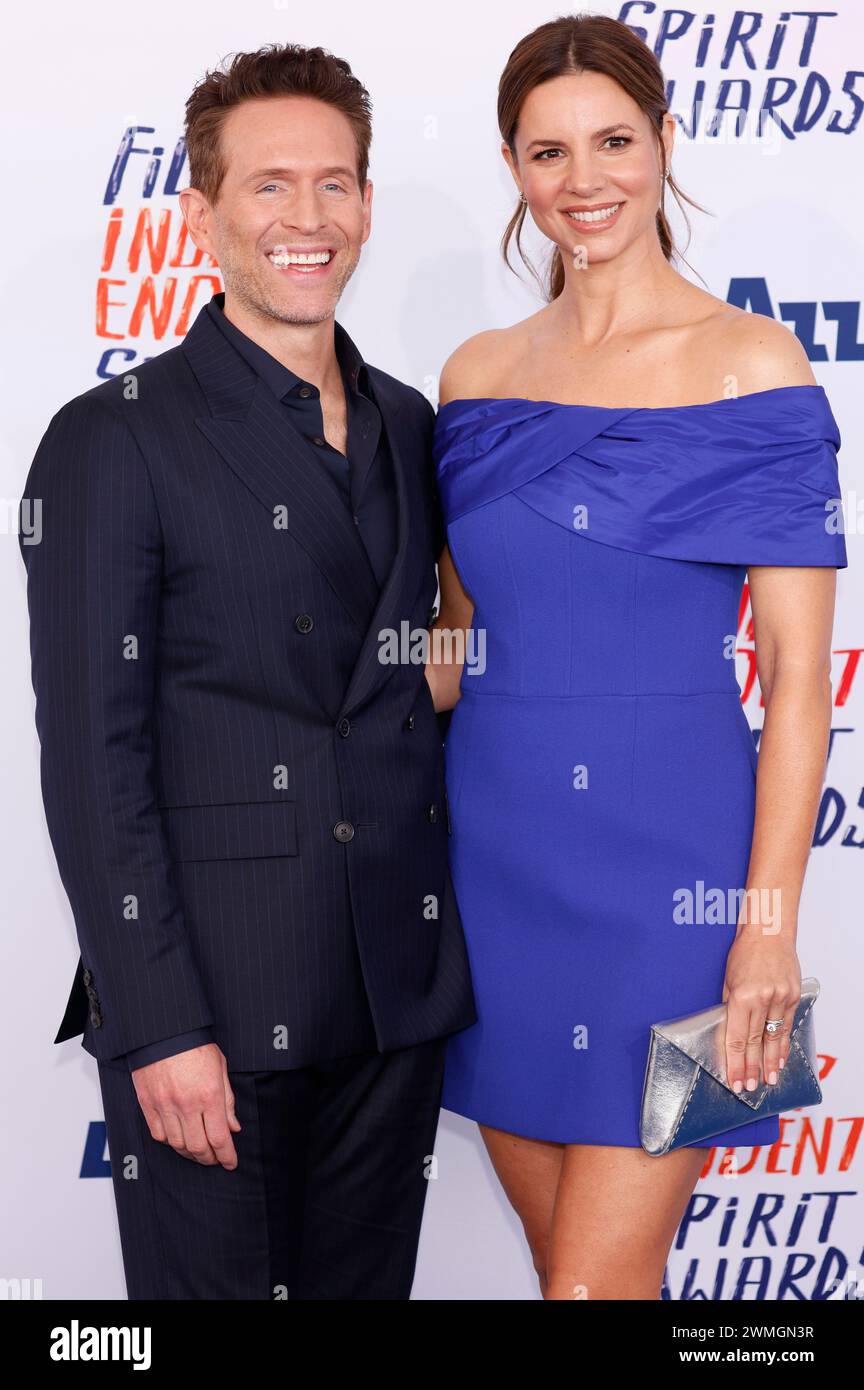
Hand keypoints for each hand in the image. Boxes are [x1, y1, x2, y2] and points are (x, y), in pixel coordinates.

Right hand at [130, 1043, 240, 1168]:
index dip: (227, 1156)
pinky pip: (159, 1134)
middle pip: (199, 1147)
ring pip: (178, 1145)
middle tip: (215, 1159)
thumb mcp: (221, 1068)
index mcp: (209, 1094)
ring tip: (198, 1152)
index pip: (220, 1137)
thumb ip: (228, 1100)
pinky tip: (178, 1140)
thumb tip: (233, 1126)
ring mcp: (165, 1106)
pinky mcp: (148, 1104)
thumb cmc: (195, 1046)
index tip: (231, 1163)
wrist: (164, 1033)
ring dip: (190, 1154)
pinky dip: (170, 1142)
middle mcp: (187, 1104)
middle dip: (209, 1159)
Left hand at [721, 933, 800, 1093]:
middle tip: (749, 1088)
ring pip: (774, 1038)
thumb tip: (729, 1034)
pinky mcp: (794, 996)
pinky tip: (780, 1059)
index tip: (734, 1081)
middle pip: (756, 1042)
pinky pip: (788, 1025)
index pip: (737, 1039)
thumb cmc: (744, 952)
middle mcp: (763, 999)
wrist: (769, 932)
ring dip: (770, 1062)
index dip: (735, 1063)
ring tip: (768, 1081)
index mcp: (742, 996)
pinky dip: (783, 1044)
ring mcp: (781, 998)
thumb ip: (730, 1008)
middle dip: (751, 1068)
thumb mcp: (728, 980)